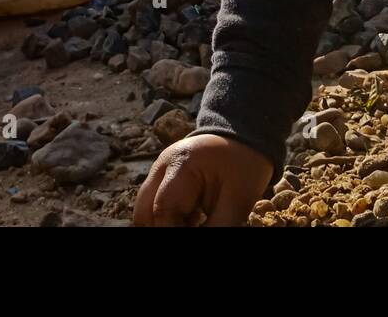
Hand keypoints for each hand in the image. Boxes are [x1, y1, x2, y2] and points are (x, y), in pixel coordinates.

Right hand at [133, 134, 272, 226]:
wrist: (243, 139)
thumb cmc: (243, 166)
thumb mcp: (237, 200)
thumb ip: (215, 228)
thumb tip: (200, 247)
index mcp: (180, 164)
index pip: (163, 209)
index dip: (171, 231)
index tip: (192, 230)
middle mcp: (162, 165)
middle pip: (143, 211)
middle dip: (161, 228)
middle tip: (191, 226)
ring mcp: (159, 170)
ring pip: (145, 210)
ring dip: (164, 223)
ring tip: (192, 222)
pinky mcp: (161, 178)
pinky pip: (154, 205)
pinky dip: (168, 219)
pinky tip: (190, 221)